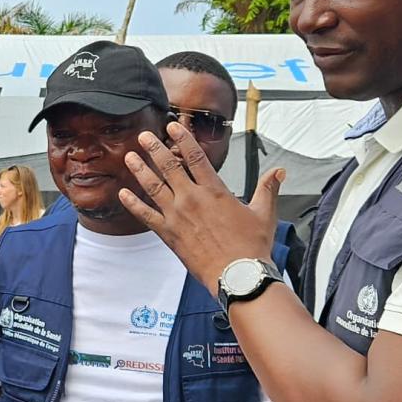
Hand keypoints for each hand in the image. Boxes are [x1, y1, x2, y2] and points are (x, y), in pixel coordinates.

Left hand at [118, 122, 283, 294]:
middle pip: (168, 166)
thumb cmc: (250, 248)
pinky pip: (145, 215)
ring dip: (139, 170)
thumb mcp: (264, 213)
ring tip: (129, 157)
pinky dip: (132, 203)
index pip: (195, 156)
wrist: (237, 275)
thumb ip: (267, 189)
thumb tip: (278, 172)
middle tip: (144, 136)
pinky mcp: (168, 234)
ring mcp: (177, 216)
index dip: (182, 137)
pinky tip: (123, 194)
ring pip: (153, 186)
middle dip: (154, 148)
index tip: (172, 126)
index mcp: (214, 191)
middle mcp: (192, 199)